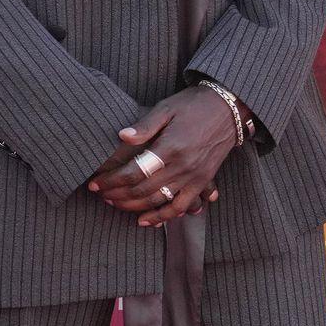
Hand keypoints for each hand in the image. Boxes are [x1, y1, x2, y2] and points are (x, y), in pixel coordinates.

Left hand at [90, 87, 237, 225]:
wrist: (229, 107)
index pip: (134, 172)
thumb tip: (121, 137)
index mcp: (171, 146)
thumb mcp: (167, 108)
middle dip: (117, 195)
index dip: (112, 181)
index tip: (96, 183)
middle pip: (143, 190)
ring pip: (158, 201)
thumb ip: (144, 125)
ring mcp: (195, 176)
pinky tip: (144, 220)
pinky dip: (162, 217)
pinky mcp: (203, 181)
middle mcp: (183, 166)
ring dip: (133, 207)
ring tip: (115, 204)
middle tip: (101, 194)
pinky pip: (181, 206)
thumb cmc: (194, 105)